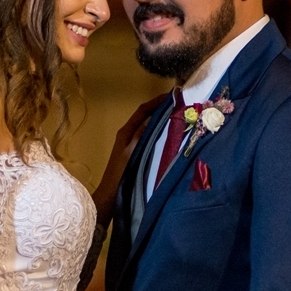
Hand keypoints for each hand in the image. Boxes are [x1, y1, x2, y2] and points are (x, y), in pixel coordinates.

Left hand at [91, 94, 167, 224]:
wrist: (110, 195)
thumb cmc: (120, 174)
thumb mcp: (132, 152)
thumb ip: (141, 135)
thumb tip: (154, 117)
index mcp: (125, 132)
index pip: (142, 110)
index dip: (156, 102)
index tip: (172, 95)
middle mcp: (128, 135)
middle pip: (146, 116)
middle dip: (161, 108)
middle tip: (180, 104)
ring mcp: (131, 144)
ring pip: (148, 126)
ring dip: (161, 119)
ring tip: (178, 116)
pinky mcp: (136, 152)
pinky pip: (149, 137)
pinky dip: (159, 132)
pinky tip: (170, 135)